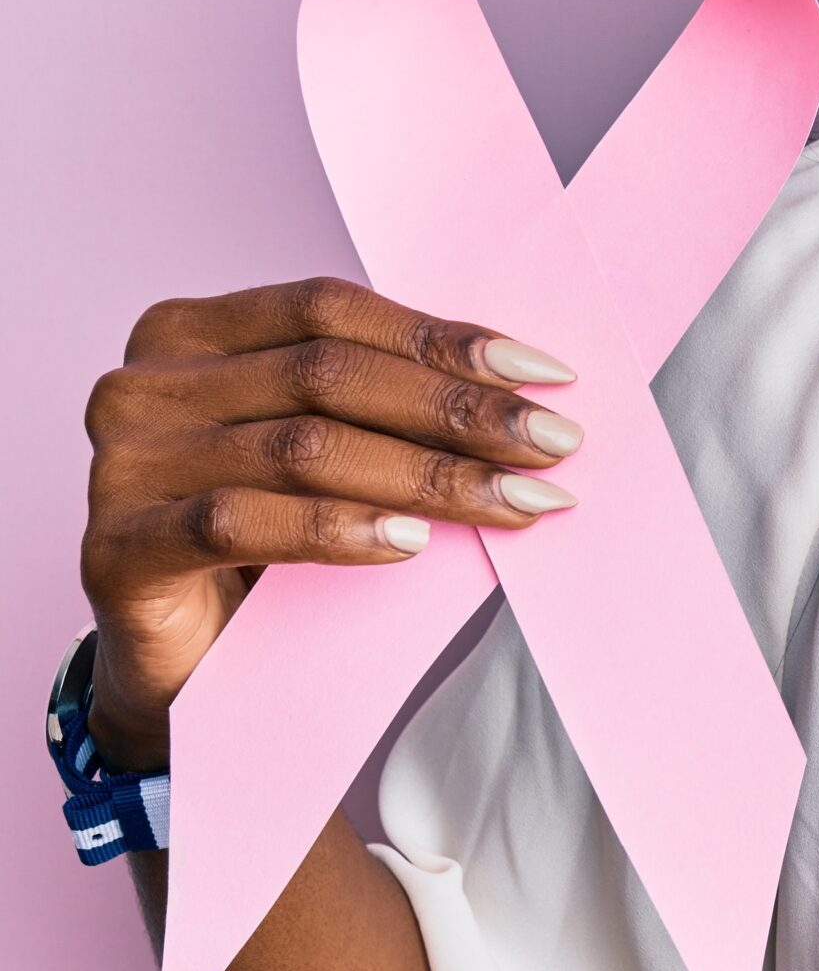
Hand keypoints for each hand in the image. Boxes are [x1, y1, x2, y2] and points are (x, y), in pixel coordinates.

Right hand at [80, 280, 580, 770]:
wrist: (181, 661)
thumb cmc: (266, 536)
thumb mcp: (325, 445)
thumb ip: (382, 400)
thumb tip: (525, 386)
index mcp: (191, 330)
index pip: (333, 309)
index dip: (445, 339)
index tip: (547, 376)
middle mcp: (144, 383)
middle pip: (327, 375)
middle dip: (457, 411)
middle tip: (553, 444)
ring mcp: (120, 465)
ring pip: (302, 447)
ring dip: (428, 475)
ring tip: (514, 501)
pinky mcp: (114, 550)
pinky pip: (242, 521)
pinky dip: (340, 530)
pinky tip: (412, 543)